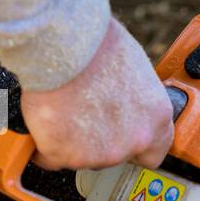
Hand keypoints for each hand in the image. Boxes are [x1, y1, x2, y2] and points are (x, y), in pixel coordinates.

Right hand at [21, 18, 172, 170]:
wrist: (62, 43)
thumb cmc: (95, 44)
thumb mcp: (134, 69)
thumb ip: (134, 99)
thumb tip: (121, 103)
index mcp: (156, 117)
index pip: (153, 153)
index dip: (133, 148)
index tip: (118, 138)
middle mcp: (135, 140)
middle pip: (113, 156)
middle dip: (96, 141)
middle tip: (81, 113)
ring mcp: (101, 153)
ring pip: (81, 158)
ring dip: (70, 141)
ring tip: (62, 108)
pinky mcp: (66, 155)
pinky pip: (49, 156)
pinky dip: (42, 143)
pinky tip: (44, 119)